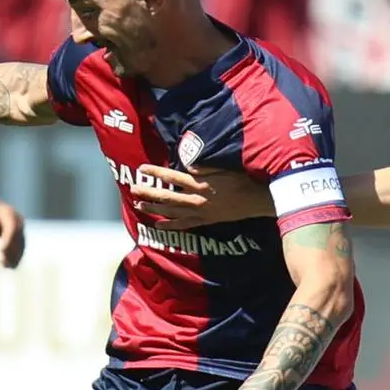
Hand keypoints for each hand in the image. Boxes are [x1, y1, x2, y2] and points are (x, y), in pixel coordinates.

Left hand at [0, 195, 25, 268]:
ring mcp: (20, 228)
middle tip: (2, 262)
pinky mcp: (19, 236)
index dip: (8, 239)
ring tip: (5, 266)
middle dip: (11, 251)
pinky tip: (10, 266)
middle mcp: (18, 220)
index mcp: (9, 213)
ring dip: (15, 256)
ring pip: (21, 244)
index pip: (12, 227)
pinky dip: (16, 257)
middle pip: (18, 237)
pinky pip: (21, 247)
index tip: (1, 250)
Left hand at [129, 164, 271, 228]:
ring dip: (154, 209)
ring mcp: (200, 212)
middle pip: (167, 196)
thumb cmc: (241, 179)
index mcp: (199, 183)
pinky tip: (158, 224)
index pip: (172, 177)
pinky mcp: (205, 220)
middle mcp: (196, 199)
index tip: (142, 169)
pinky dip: (170, 225)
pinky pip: (184, 225)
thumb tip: (185, 164)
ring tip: (139, 206)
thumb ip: (203, 166)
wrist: (256, 200)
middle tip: (133, 190)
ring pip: (172, 212)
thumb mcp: (222, 167)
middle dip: (148, 193)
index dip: (156, 173)